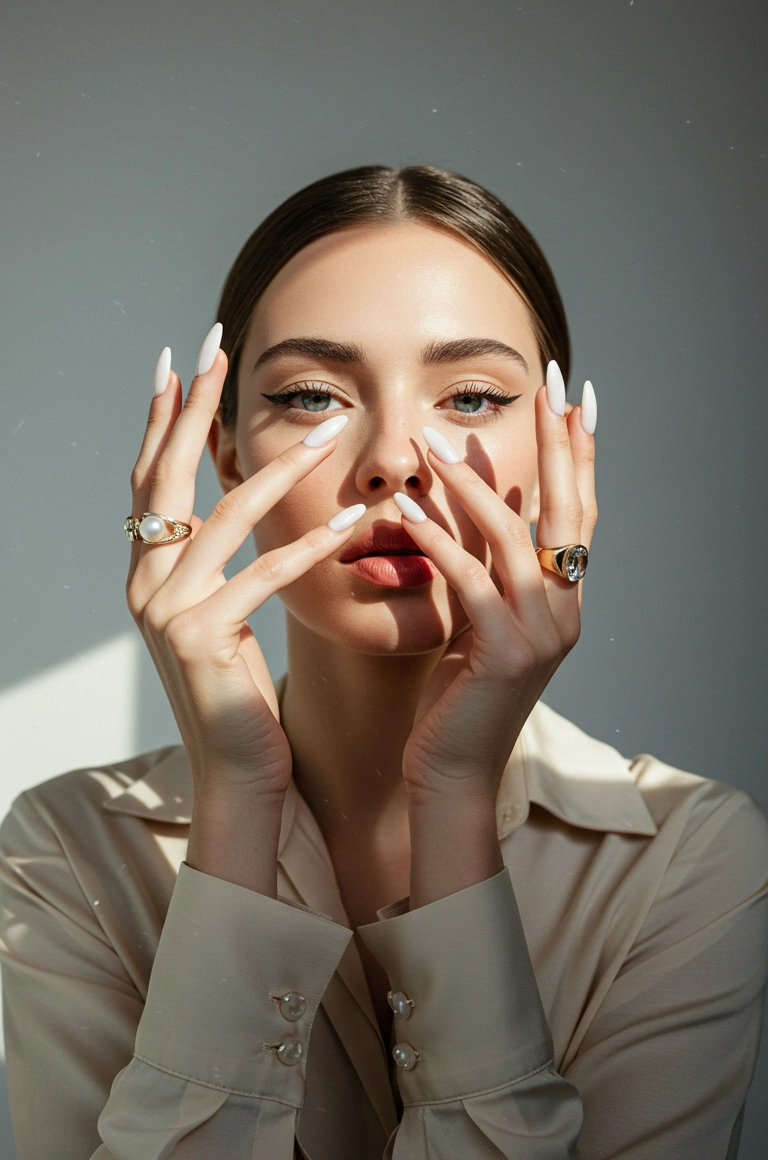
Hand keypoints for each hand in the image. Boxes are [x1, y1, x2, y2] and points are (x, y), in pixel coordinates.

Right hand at [127, 331, 361, 890]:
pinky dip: (312, 543)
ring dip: (281, 467)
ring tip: (330, 428)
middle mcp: (143, 583)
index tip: (181, 361)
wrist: (235, 773)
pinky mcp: (200, 636)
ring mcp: (165, 609)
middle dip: (194, 407)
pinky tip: (351, 518)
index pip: (152, 477)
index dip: (164, 417)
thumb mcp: (223, 615)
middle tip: (214, 346)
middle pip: (169, 475)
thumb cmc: (239, 696)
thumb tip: (240, 497)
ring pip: (225, 516)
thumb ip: (221, 561)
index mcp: (147, 573)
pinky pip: (265, 575)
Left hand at [399, 368, 596, 902]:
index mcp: (563, 600)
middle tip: (550, 384)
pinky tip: (407, 511)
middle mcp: (566, 610)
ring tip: (434, 443)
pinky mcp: (504, 653)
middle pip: (566, 510)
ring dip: (473, 484)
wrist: (450, 775)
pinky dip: (438, 541)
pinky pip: (469, 580)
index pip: (578, 511)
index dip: (578, 453)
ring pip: (514, 537)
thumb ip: (483, 566)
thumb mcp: (475, 620)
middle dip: (558, 443)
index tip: (571, 397)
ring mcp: (542, 633)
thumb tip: (467, 501)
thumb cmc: (455, 699)